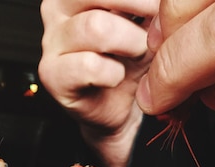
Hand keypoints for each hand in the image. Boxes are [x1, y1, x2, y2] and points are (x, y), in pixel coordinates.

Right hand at [38, 0, 158, 166]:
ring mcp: (52, 39)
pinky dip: (114, 74)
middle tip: (158, 28)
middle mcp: (59, 6)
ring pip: (97, 27)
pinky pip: (90, 66)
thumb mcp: (150, 23)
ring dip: (132, 43)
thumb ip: (151, 5)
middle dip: (141, 7)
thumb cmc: (133, 62)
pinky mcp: (53, 74)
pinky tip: (117, 78)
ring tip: (140, 55)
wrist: (123, 109)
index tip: (162, 4)